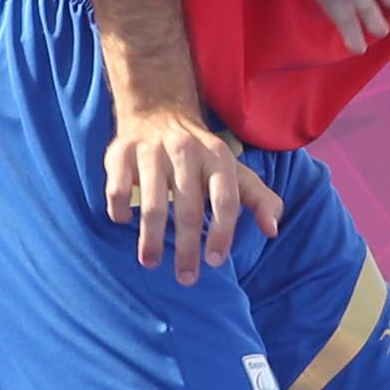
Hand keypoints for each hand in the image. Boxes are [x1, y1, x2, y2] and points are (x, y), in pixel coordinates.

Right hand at [105, 106, 284, 280]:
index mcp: (218, 157)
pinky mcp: (121, 152)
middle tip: (186, 278)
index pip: (225, 200)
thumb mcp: (235, 171)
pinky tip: (124, 222)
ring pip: (152, 204)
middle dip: (188, 248)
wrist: (159, 111)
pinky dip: (119, 211)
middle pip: (189, 208)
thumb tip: (272, 230)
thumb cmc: (202, 156)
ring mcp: (151, 150)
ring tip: (151, 262)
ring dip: (151, 239)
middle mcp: (185, 151)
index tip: (215, 261)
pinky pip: (117, 189)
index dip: (222, 233)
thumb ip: (260, 199)